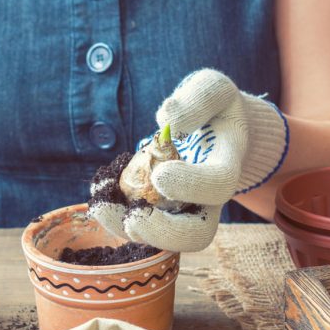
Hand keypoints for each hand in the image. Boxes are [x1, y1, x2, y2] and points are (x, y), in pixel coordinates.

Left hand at [88, 69, 288, 251]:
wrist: (218, 129)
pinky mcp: (166, 212)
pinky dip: (120, 217)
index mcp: (228, 164)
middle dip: (165, 232)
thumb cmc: (215, 107)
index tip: (160, 174)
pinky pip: (145, 226)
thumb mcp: (213, 89)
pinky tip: (101, 197)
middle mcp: (213, 198)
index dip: (193, 185)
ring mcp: (189, 210)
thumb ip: (197, 98)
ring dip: (131, 230)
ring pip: (167, 239)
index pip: (220, 185)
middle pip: (199, 234)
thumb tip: (167, 121)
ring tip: (102, 206)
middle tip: (134, 219)